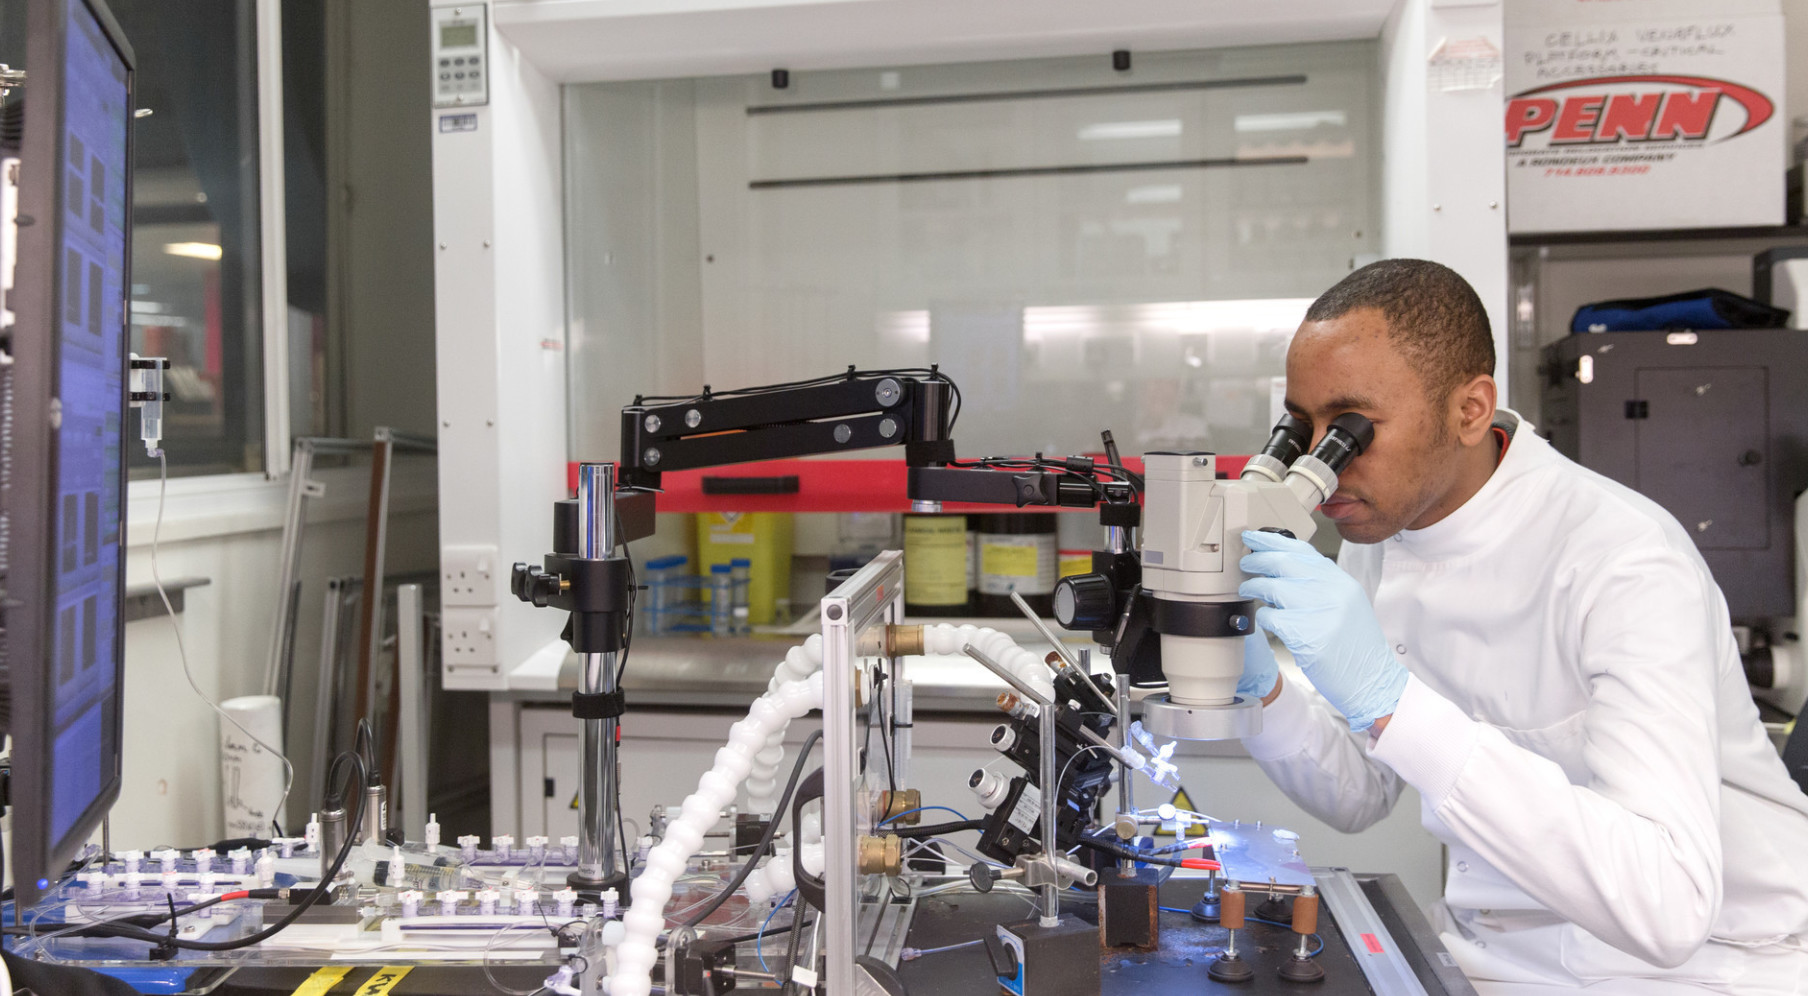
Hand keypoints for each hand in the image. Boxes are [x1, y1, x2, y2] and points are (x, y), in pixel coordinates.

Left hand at [1237, 530, 1407, 730]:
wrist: (1372, 679)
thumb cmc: (1355, 646)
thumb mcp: (1346, 604)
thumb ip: (1319, 584)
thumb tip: (1281, 567)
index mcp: (1341, 581)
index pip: (1302, 551)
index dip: (1273, 541)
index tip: (1254, 537)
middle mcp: (1332, 591)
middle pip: (1283, 562)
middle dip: (1257, 559)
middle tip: (1245, 562)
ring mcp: (1320, 612)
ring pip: (1272, 587)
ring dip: (1253, 587)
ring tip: (1247, 589)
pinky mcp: (1306, 635)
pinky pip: (1270, 617)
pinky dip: (1262, 617)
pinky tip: (1264, 619)